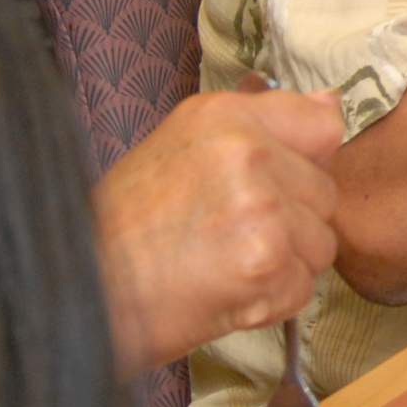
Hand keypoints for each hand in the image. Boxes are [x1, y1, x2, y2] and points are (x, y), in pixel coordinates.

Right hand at [94, 87, 342, 370]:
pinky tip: (224, 294)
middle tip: (228, 235)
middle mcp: (249, 154)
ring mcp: (261, 211)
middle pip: (326, 192)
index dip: (306, 161)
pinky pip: (303, 288)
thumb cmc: (124, 225)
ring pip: (321, 243)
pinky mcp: (265, 267)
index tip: (277, 180)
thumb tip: (330, 103)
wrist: (77, 293)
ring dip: (284, 265)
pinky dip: (270, 303)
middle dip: (292, 220)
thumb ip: (259, 119)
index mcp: (227, 116)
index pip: (323, 124)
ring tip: (223, 265)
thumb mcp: (181, 143)